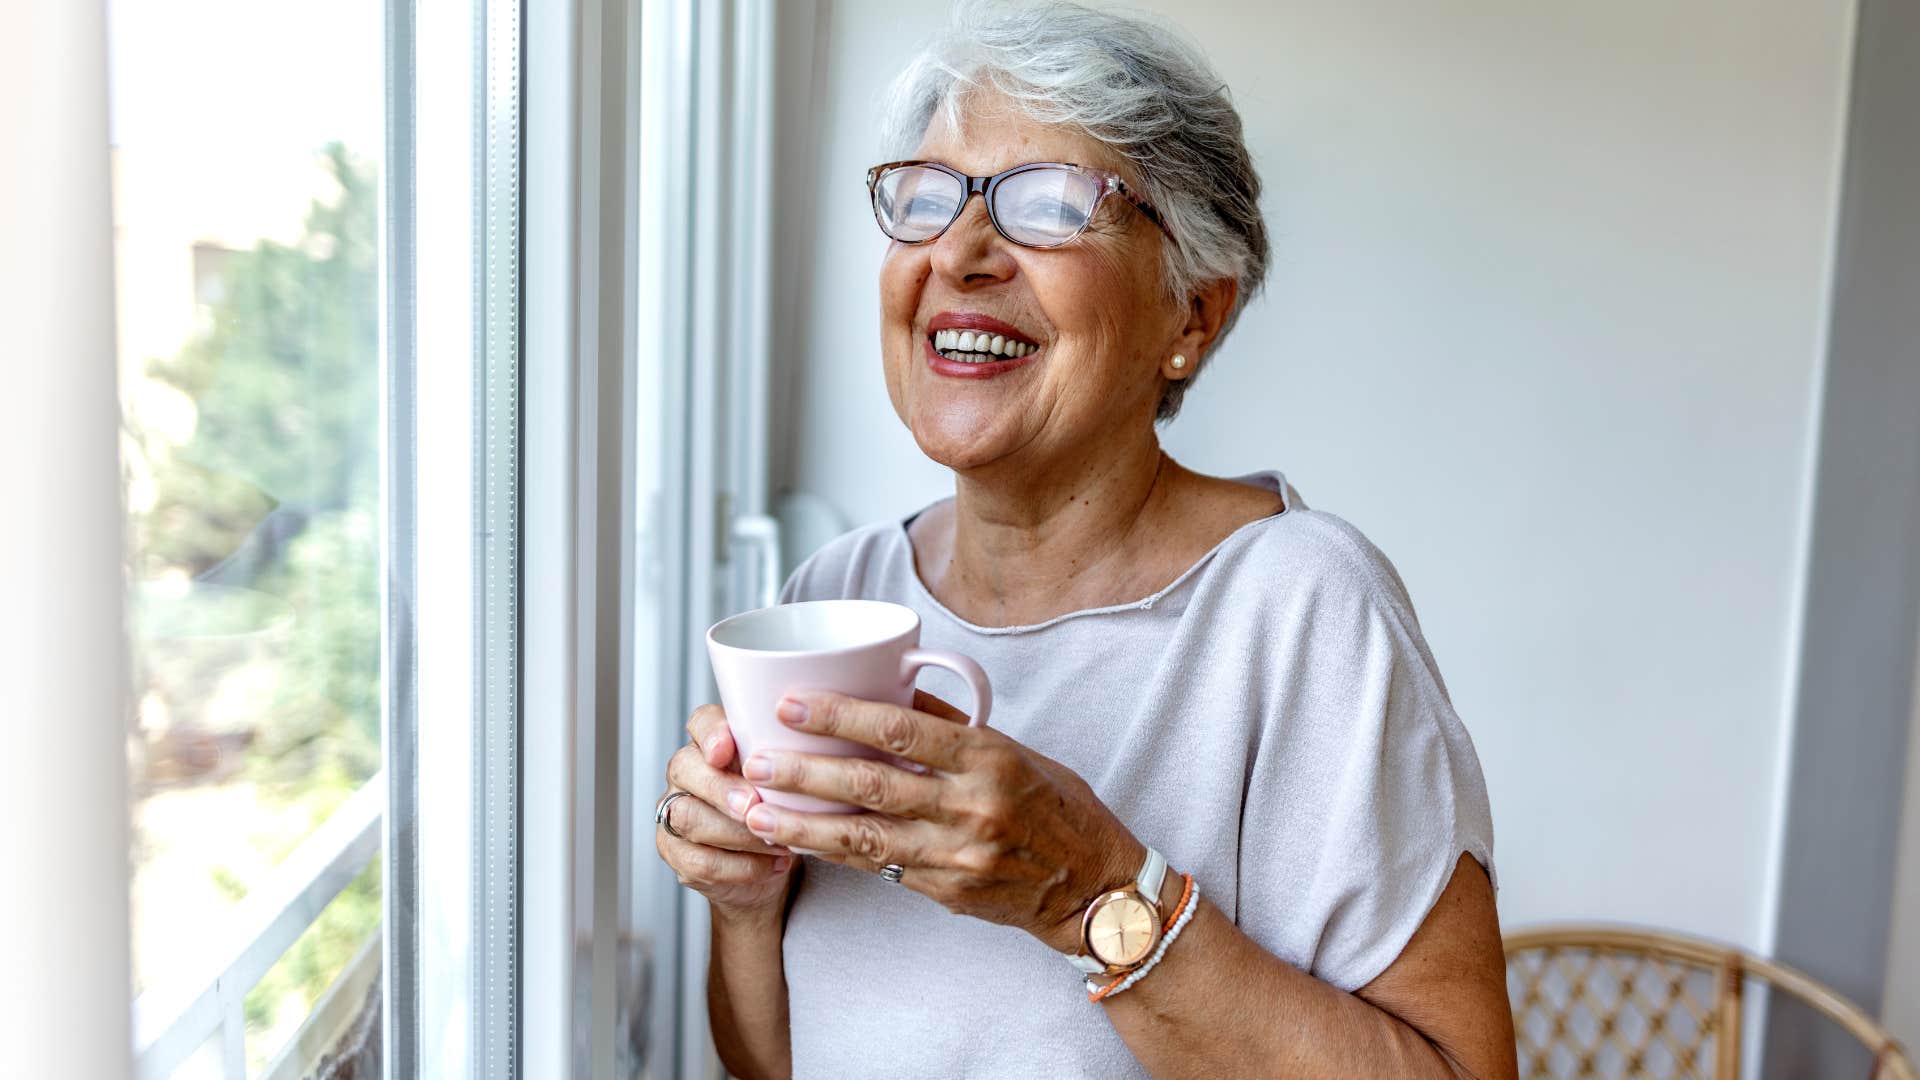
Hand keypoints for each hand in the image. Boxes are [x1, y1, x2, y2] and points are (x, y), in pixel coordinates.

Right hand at [656, 704, 797, 919]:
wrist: (774, 864)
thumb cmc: (785, 810)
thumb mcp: (795, 780)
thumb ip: (796, 757)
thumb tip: (824, 744)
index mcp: (713, 744)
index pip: (700, 722)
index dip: (710, 733)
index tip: (725, 749)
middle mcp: (687, 774)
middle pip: (685, 768)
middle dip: (721, 788)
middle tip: (753, 805)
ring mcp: (675, 813)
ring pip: (688, 817)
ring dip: (737, 833)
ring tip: (778, 843)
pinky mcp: (677, 854)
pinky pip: (699, 861)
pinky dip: (742, 867)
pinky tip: (774, 865)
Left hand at [735, 689, 1143, 952]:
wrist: (1094, 888)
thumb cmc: (1056, 808)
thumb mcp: (1014, 752)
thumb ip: (952, 727)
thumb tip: (892, 691)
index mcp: (988, 759)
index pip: (902, 730)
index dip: (840, 716)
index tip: (792, 703)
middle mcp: (971, 807)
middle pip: (871, 785)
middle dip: (804, 771)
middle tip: (753, 757)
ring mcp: (957, 857)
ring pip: (863, 838)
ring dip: (802, 825)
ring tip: (754, 811)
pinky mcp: (946, 893)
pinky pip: (879, 869)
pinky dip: (834, 854)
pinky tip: (797, 842)